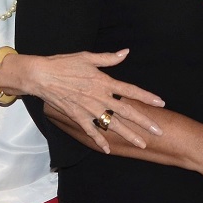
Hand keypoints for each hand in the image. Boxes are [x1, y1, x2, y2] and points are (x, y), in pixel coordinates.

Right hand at [13, 50, 164, 152]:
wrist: (42, 76)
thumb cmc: (64, 63)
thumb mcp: (87, 57)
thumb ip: (108, 58)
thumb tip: (125, 52)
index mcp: (104, 82)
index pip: (130, 90)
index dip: (146, 96)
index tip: (161, 102)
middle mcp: (100, 97)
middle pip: (126, 112)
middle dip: (144, 122)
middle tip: (158, 131)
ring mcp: (89, 109)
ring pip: (112, 125)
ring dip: (128, 135)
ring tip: (141, 144)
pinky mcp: (77, 117)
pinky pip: (91, 131)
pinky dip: (99, 141)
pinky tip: (108, 150)